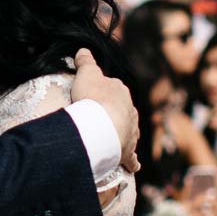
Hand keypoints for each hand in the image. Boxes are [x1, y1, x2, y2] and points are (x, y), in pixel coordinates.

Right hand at [71, 49, 139, 173]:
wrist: (102, 124)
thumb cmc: (93, 97)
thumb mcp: (87, 73)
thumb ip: (86, 62)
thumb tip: (83, 49)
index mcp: (121, 93)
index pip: (115, 90)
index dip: (104, 93)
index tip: (95, 96)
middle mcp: (130, 112)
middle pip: (124, 112)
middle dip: (116, 115)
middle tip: (102, 119)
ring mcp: (130, 133)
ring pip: (129, 133)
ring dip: (124, 136)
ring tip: (114, 140)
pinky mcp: (127, 151)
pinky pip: (131, 157)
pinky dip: (132, 161)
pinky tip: (133, 166)